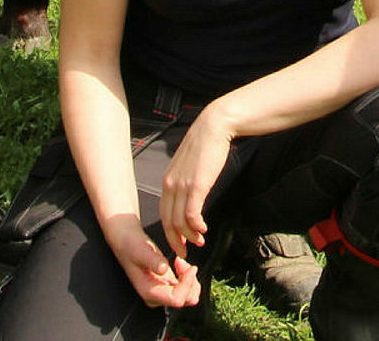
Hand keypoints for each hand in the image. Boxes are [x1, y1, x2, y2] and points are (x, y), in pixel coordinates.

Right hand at [102, 213, 200, 307]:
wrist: (127, 242)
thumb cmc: (133, 246)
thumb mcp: (141, 251)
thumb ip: (152, 260)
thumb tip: (164, 269)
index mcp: (150, 293)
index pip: (177, 299)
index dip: (187, 284)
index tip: (191, 266)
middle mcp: (157, 297)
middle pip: (186, 300)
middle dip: (190, 281)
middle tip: (181, 261)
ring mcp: (163, 292)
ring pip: (189, 296)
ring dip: (191, 279)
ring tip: (180, 261)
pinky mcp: (168, 285)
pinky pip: (186, 288)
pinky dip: (189, 276)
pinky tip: (179, 262)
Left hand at [158, 108, 234, 260]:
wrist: (214, 126)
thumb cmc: (206, 144)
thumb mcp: (190, 165)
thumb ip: (186, 179)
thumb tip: (190, 193)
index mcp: (168, 180)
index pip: (164, 213)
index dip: (170, 231)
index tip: (179, 242)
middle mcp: (170, 185)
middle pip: (168, 221)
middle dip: (176, 240)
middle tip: (185, 252)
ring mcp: (182, 186)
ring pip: (179, 221)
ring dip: (189, 236)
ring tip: (199, 241)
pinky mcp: (196, 186)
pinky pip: (191, 214)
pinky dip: (196, 227)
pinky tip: (203, 230)